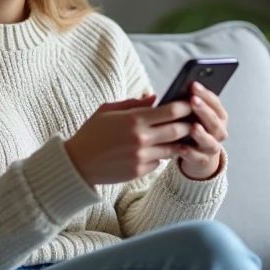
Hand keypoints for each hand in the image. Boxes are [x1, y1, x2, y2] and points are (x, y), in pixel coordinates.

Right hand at [64, 95, 194, 187]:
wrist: (77, 163)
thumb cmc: (92, 133)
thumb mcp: (107, 110)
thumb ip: (133, 103)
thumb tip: (154, 98)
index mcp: (133, 119)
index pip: (170, 111)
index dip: (185, 106)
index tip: (190, 103)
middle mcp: (140, 138)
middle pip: (178, 130)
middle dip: (188, 125)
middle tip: (192, 121)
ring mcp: (141, 157)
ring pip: (172, 149)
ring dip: (177, 142)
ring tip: (178, 136)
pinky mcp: (139, 172)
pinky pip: (158, 162)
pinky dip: (160, 156)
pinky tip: (155, 150)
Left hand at [176, 82, 228, 179]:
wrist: (195, 152)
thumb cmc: (191, 125)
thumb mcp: (191, 112)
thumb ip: (188, 102)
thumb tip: (179, 87)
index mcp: (219, 116)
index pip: (215, 103)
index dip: (205, 94)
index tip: (193, 85)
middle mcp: (218, 131)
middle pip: (214, 121)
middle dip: (204, 110)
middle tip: (193, 100)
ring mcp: (211, 147)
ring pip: (210, 141)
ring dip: (202, 134)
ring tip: (193, 127)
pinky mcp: (202, 160)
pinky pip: (197, 157)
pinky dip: (190, 153)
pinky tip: (180, 147)